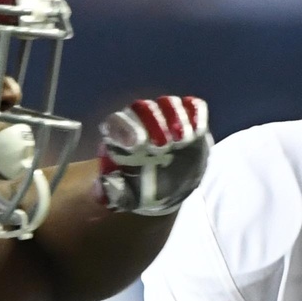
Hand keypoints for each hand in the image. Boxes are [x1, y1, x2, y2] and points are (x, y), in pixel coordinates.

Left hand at [93, 96, 211, 215]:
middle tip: (163, 145)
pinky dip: (196, 113)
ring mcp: (166, 117)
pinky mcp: (189, 119)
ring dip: (176, 118)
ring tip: (183, 141)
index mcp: (120, 136)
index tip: (137, 146)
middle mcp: (141, 120)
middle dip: (153, 122)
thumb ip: (112, 194)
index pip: (117, 122)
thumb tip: (103, 186)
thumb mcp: (127, 197)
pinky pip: (193, 106)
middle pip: (143, 107)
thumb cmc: (143, 189)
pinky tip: (198, 131)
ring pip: (167, 103)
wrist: (170, 188)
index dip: (125, 129)